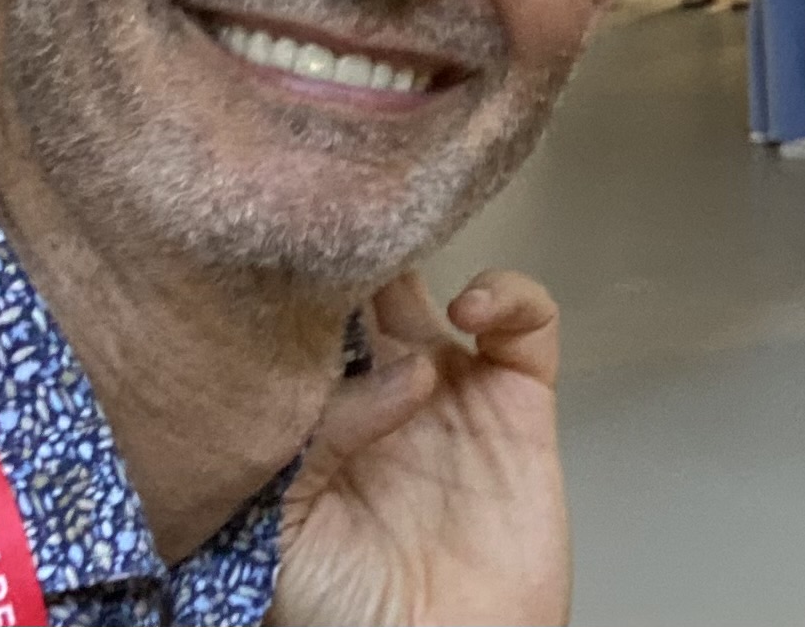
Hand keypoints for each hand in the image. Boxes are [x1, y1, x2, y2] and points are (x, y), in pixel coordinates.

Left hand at [267, 271, 567, 625]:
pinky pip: (527, 324)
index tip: (277, 239)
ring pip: (430, 280)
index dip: (285, 273)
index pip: (291, 313)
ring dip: (413, 253)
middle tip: (334, 217)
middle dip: (341, 243)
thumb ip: (309, 438)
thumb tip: (382, 370)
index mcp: (309, 404)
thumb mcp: (283, 528)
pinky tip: (473, 310)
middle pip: (353, 281)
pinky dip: (511, 295)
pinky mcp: (518, 403)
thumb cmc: (340, 611)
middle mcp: (374, 384)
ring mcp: (447, 388)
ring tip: (396, 271)